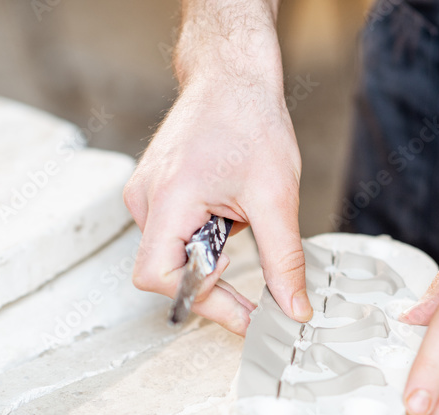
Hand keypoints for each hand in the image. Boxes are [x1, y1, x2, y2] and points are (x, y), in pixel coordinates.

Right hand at [124, 20, 311, 334]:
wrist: (232, 76)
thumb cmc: (249, 121)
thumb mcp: (277, 197)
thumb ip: (283, 260)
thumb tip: (293, 309)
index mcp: (168, 199)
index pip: (160, 279)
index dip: (203, 301)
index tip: (245, 315)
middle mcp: (146, 200)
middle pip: (167, 272)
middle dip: (213, 278)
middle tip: (250, 266)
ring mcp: (146, 195)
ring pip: (172, 255)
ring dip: (211, 254)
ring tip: (239, 218)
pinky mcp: (155, 192)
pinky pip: (175, 235)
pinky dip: (206, 237)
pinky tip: (228, 210)